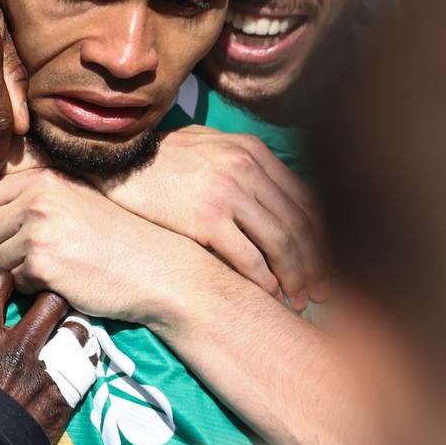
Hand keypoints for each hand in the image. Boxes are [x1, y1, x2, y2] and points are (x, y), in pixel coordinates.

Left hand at [0, 167, 213, 326]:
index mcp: (43, 177)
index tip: (12, 226)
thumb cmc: (116, 236)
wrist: (155, 268)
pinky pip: (14, 281)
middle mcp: (36, 199)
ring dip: (17, 267)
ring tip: (55, 263)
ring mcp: (38, 232)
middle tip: (39, 250)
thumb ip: (33, 195)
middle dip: (2, 243)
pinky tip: (63, 279)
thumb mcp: (74, 198)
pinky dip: (32, 287)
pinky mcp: (42, 266)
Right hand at [0, 270, 76, 441]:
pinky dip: (83, 357)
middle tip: (45, 301)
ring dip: (70, 325)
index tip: (6, 285)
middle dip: (49, 294)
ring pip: (74, 329)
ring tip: (64, 329)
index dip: (4, 278)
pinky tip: (75, 359)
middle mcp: (15, 350)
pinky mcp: (60, 400)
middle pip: (49, 299)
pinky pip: (85, 366)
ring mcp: (42, 374)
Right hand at [101, 126, 327, 309]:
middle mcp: (246, 167)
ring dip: (296, 276)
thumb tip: (279, 193)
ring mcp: (226, 192)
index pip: (304, 198)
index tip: (328, 262)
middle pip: (299, 223)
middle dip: (316, 263)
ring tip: (300, 299)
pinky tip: (270, 295)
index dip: (322, 235)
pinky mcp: (204, 218)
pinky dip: (265, 280)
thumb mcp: (211, 145)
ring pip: (280, 242)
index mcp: (252, 151)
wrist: (117, 162)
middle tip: (323, 292)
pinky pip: (248, 257)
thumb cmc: (163, 158)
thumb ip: (246, 163)